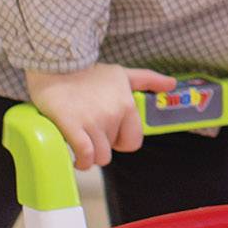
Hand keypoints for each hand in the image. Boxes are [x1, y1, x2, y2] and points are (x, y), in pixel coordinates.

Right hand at [24, 64, 181, 171]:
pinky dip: (81, 160)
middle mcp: (113, 114)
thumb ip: (148, 80)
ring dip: (90, 156)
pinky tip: (76, 156)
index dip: (120, 142)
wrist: (56, 66)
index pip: (133, 142)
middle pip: (112, 151)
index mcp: (127, 105)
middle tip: (90, 133)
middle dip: (101, 146)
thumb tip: (172, 83)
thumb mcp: (121, 74)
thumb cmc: (88, 72)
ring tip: (82, 144)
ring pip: (99, 157)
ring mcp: (93, 121)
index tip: (109, 136)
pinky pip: (85, 155)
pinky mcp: (72, 126)